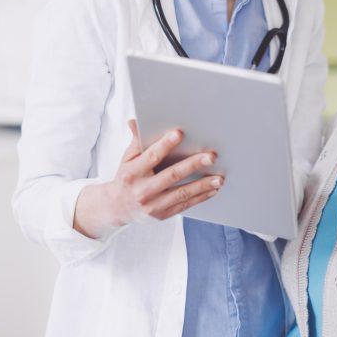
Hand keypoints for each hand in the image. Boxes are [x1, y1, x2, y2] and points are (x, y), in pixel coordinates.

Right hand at [73, 120, 223, 237]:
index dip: (165, 144)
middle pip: (171, 176)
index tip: (180, 133)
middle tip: (211, 156)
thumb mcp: (126, 159)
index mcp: (132, 173)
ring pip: (182, 193)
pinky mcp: (162, 215)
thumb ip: (135, 141)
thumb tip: (134, 121)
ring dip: (203, 185)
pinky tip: (213, 189)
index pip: (151, 156)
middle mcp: (142, 190)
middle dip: (193, 165)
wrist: (117, 208)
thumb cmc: (126, 177)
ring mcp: (152, 205)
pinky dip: (200, 197)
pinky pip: (185, 205)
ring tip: (219, 178)